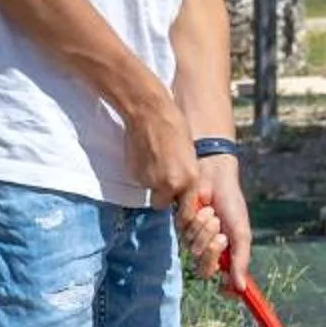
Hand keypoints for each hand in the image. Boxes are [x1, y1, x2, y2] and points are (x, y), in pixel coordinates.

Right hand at [119, 82, 198, 206]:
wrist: (150, 113)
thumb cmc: (174, 126)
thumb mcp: (190, 155)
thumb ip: (187, 176)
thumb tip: (181, 190)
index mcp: (189, 180)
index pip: (186, 213)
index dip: (182, 210)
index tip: (181, 205)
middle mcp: (169, 185)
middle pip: (163, 203)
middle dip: (164, 195)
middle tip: (165, 177)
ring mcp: (150, 181)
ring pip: (151, 190)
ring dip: (153, 181)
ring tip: (155, 159)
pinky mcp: (134, 175)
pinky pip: (140, 180)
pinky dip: (142, 172)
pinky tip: (146, 155)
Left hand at [185, 154, 249, 285]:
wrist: (216, 177)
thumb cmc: (231, 203)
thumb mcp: (241, 233)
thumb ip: (241, 261)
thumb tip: (241, 288)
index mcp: (226, 253)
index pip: (224, 279)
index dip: (225, 288)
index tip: (226, 292)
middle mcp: (208, 248)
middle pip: (205, 269)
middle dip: (212, 252)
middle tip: (220, 237)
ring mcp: (193, 237)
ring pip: (194, 249)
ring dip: (205, 230)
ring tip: (212, 214)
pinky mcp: (180, 224)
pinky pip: (184, 232)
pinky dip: (195, 219)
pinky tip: (201, 207)